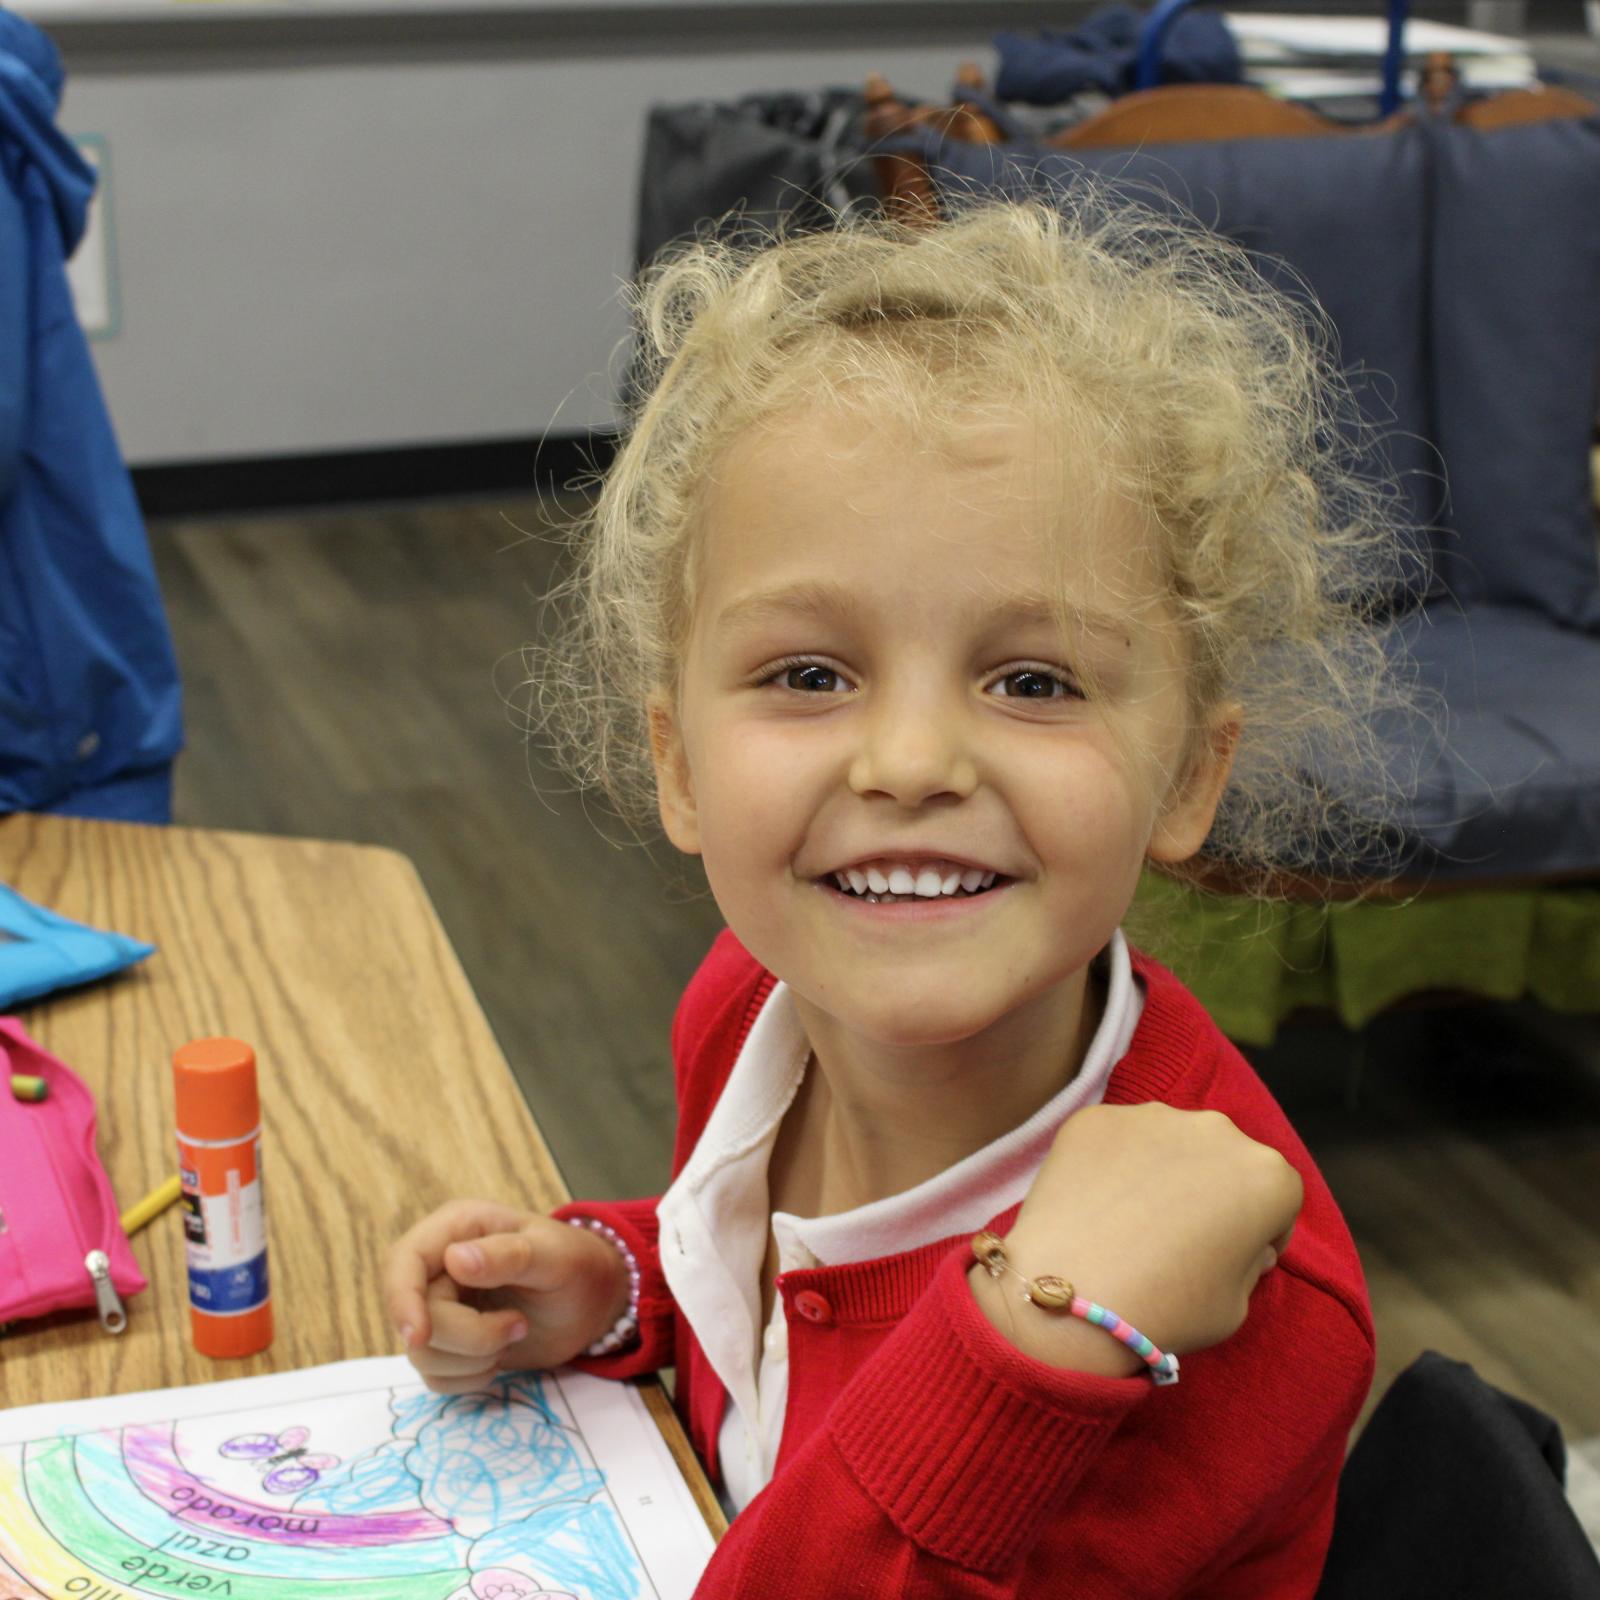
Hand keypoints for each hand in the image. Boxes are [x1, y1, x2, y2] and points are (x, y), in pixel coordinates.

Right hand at [384, 1200, 631, 1392]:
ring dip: (471, 1358)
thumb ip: (509, 1256)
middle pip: (416, 1316)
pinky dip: (468, 1378)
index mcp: (458, 1228)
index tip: (420, 1335)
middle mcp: (440, 1266)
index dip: (403, 1299)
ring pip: (422, 1353)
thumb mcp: (555, 1256)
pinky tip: (500, 1359)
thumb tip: (454, 1260)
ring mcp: (441, 1306)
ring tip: (515, 1333)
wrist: (593, 1302)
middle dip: (467, 1336)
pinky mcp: (449, 1343)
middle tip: (517, 1326)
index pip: (404, 1261)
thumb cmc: (577, 1266)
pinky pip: (435, 1376)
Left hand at [969, 1104, 1301, 1371]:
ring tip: (1131, 1218)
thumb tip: (1238, 1239)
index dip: (1259, 1233)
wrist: (1072, 1292)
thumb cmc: (1168, 1308)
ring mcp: (1152, 1115)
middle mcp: (1217, 1130)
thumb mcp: (1237, 1304)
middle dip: (1211, 1191)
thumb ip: (1248, 1260)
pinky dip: (1112, 1164)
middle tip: (1178, 1236)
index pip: (1276, 1200)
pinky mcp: (1097, 1115)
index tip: (1234, 1256)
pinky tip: (1095, 1203)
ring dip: (1162, 1170)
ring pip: (1169, 1142)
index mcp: (1268, 1176)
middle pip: (1223, 1160)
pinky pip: (1116, 1140)